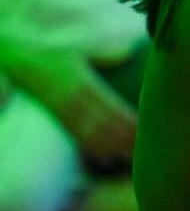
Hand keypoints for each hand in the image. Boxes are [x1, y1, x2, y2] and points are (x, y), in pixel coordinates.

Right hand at [9, 51, 136, 168]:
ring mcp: (65, 112)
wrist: (22, 63)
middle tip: (147, 147)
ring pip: (91, 134)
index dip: (127, 118)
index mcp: (82, 83)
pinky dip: (93, 149)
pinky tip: (108, 159)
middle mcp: (73, 100)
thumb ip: (105, 56)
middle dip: (125, 136)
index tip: (146, 126)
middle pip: (104, 123)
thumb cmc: (56, 56)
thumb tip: (129, 51)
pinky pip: (76, 137)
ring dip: (112, 147)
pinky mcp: (58, 119)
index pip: (109, 105)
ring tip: (133, 156)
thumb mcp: (80, 52)